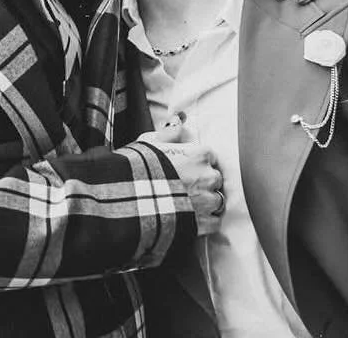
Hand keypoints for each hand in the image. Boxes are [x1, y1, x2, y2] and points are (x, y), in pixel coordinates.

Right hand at [135, 117, 225, 235]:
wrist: (131, 202)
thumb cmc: (139, 170)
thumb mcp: (150, 142)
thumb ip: (170, 132)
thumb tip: (179, 123)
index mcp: (199, 155)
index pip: (209, 157)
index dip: (198, 164)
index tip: (189, 169)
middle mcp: (208, 177)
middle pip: (215, 179)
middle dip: (203, 183)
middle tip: (186, 187)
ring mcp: (207, 202)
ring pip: (217, 201)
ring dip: (206, 203)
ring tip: (188, 205)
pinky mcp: (202, 224)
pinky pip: (214, 223)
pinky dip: (205, 222)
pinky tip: (191, 219)